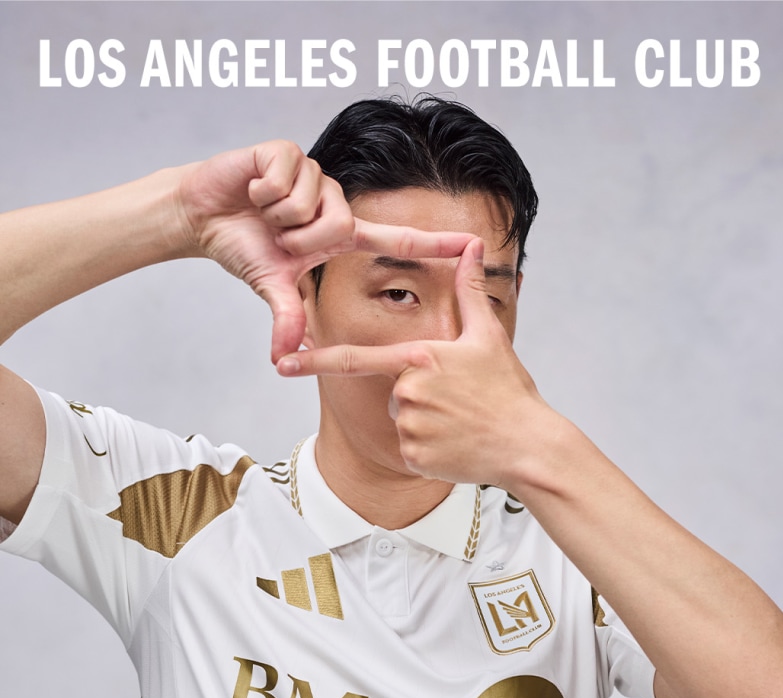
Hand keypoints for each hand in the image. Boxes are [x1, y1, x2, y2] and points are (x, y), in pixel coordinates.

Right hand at [175, 141, 475, 359]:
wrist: (203, 215)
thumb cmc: (244, 246)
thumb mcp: (271, 286)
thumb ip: (286, 317)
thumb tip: (283, 357)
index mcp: (340, 234)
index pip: (398, 241)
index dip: (436, 245)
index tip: (475, 244)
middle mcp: (335, 203)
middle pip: (340, 224)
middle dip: (300, 239)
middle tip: (278, 238)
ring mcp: (314, 176)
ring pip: (312, 201)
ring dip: (279, 215)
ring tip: (264, 212)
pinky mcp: (288, 152)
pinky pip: (288, 178)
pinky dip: (264, 191)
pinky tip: (254, 190)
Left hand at [276, 237, 546, 487]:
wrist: (527, 445)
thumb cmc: (509, 391)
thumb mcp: (488, 337)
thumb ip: (469, 291)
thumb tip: (469, 247)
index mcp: (419, 358)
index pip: (354, 357)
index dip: (314, 360)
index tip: (281, 363)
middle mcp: (408, 391)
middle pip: (394, 392)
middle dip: (420, 398)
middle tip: (460, 403)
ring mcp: (409, 426)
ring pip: (403, 421)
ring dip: (427, 424)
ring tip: (462, 424)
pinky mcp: (414, 456)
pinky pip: (410, 450)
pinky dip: (430, 450)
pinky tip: (458, 445)